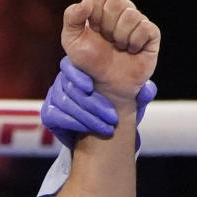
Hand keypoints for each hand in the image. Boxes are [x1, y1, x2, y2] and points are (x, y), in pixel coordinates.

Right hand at [42, 55, 157, 147]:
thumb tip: (148, 91)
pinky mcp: (48, 113)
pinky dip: (74, 123)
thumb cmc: (116, 104)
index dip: (77, 75)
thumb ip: (139, 92)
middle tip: (112, 118)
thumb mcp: (131, 96)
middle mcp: (64, 80)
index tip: (90, 87)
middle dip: (92, 105)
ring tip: (106, 128)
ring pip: (64, 103)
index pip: (70, 66)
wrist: (102, 126)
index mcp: (81, 68)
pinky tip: (88, 130)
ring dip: (87, 117)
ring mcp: (54, 96)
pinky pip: (56, 116)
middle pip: (69, 88)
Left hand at [61, 0, 159, 102]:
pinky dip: (134, 42)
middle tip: (105, 40)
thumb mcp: (71, 41)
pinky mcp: (151, 34)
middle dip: (106, 25)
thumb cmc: (88, 62)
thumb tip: (86, 2)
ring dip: (119, 36)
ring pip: (130, 14)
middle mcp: (121, 12)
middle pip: (116, 1)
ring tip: (118, 47)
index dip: (93, 13)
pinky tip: (131, 50)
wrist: (105, 84)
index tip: (91, 29)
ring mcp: (137, 22)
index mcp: (100, 10)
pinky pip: (144, 28)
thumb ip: (72, 18)